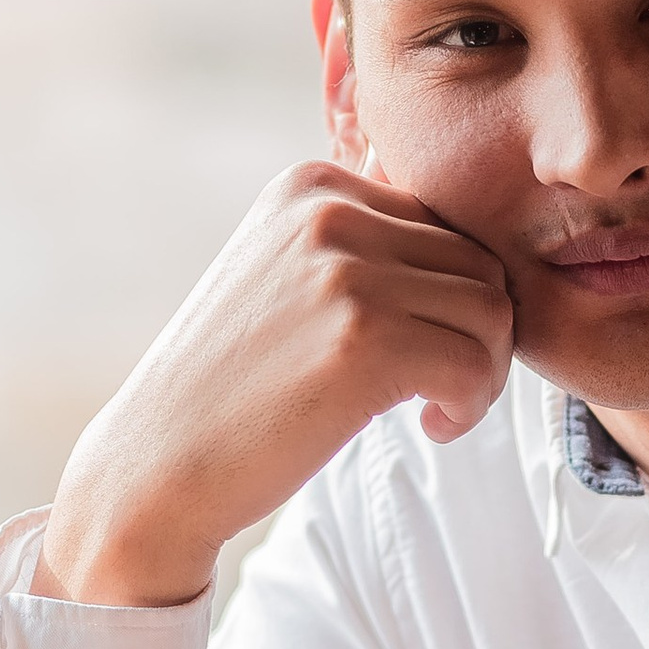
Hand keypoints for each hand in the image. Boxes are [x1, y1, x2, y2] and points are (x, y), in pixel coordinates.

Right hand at [35, 162, 513, 605]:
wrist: (157, 462)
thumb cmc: (233, 386)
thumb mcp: (284, 276)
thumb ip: (363, 248)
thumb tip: (479, 256)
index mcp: (311, 185)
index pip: (444, 224)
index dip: (453, 297)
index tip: (422, 350)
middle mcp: (329, 212)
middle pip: (479, 262)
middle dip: (482, 335)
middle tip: (446, 390)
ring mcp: (346, 272)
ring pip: (492, 311)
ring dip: (484, 371)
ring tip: (440, 408)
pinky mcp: (364, 339)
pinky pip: (476, 364)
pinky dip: (471, 405)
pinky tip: (432, 426)